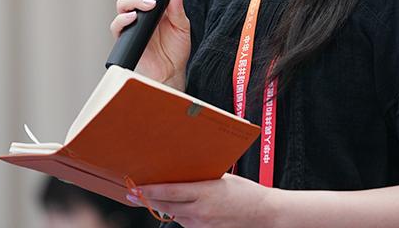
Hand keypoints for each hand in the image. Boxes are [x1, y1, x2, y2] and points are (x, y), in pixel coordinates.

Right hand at [110, 0, 190, 88]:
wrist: (170, 73)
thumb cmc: (175, 49)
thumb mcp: (183, 26)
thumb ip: (178, 9)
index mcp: (154, 2)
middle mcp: (140, 9)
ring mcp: (131, 22)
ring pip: (122, 2)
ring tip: (150, 5)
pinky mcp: (124, 37)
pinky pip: (117, 24)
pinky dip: (124, 18)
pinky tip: (134, 17)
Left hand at [126, 173, 279, 227]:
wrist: (264, 214)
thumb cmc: (246, 193)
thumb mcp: (222, 179)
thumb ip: (201, 180)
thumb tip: (182, 176)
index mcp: (205, 193)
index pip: (170, 192)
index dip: (150, 190)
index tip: (136, 187)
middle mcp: (201, 212)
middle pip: (167, 206)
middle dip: (149, 199)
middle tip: (134, 193)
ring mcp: (202, 225)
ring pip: (175, 215)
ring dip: (166, 206)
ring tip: (154, 196)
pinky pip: (187, 222)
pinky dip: (181, 214)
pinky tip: (182, 206)